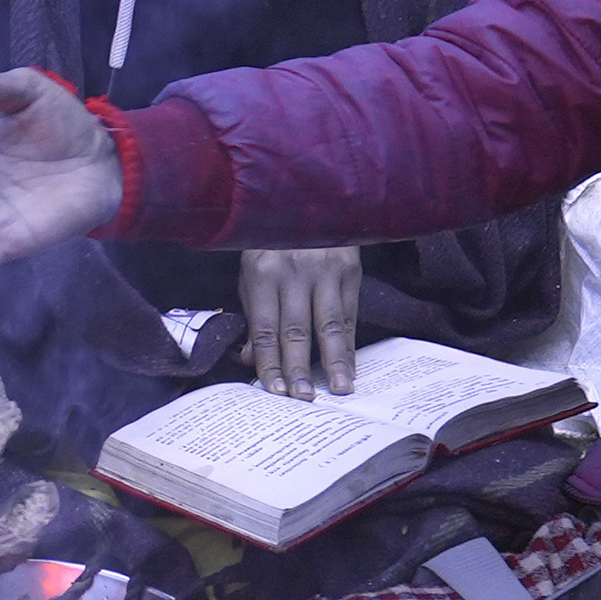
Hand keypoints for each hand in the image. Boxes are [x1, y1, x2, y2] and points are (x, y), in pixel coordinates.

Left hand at [238, 246, 365, 398]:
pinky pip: (349, 314)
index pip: (264, 329)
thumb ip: (254, 314)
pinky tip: (350, 366)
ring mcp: (325, 270)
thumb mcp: (252, 271)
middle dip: (298, 368)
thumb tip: (251, 359)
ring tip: (340, 390)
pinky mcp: (350, 269)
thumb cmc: (273, 242)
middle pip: (295, 330)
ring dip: (334, 362)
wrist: (308, 200)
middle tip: (303, 399)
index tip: (275, 391)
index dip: (269, 363)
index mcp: (262, 273)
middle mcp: (293, 272)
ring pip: (329, 325)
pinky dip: (349, 343)